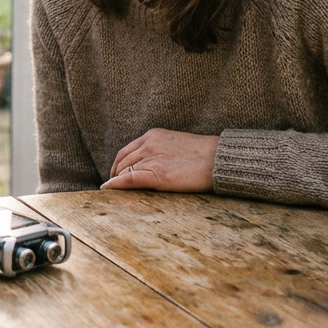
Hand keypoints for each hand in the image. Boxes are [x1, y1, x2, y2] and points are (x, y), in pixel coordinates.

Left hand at [102, 128, 218, 191]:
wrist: (219, 160)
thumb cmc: (204, 156)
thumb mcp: (176, 146)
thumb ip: (160, 151)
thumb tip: (152, 165)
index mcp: (153, 135)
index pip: (126, 151)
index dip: (118, 165)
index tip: (115, 175)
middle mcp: (148, 144)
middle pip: (122, 161)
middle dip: (115, 174)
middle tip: (112, 187)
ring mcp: (152, 158)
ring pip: (123, 171)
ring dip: (115, 181)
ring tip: (111, 192)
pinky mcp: (157, 174)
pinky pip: (128, 179)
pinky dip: (115, 185)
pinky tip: (108, 190)